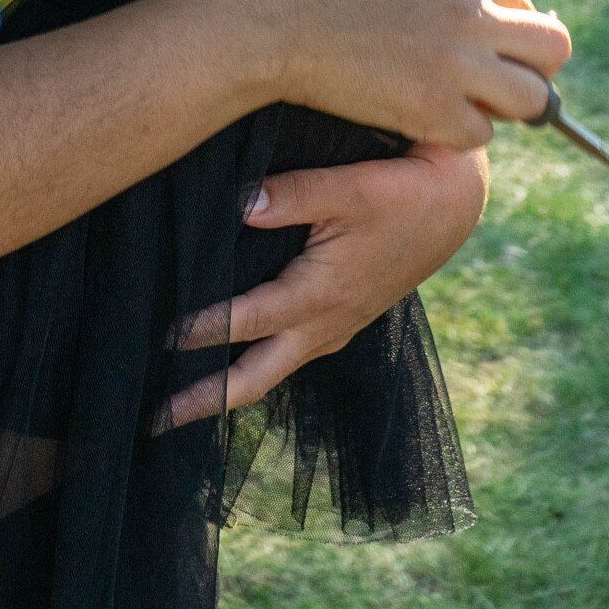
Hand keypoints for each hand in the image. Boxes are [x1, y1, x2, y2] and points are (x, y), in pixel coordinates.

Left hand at [163, 143, 487, 424]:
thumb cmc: (400, 193)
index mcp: (322, 295)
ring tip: (183, 402)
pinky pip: (290, 357)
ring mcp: (335, 329)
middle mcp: (326, 325)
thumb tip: (240, 205)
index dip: (204, 331)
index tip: (161, 339)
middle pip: (256, 378)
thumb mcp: (348, 186)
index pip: (249, 322)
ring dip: (228, 390)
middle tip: (155, 421)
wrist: (453, 206)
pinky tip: (233, 364)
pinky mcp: (341, 320)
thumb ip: (291, 195)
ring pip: (272, 373)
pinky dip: (256, 368)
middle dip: (206, 400)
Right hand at [231, 0, 569, 151]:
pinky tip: (420, 115)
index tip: (488, 53)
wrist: (278, 25)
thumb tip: (490, 20)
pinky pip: (479, 134)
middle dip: (535, 71)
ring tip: (460, 104)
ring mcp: (457, 66)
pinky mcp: (435, 111)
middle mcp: (472, 18)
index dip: (511, 35)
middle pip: (554, 50)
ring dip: (504, 107)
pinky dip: (457, 131)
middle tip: (497, 86)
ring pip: (531, 101)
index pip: (527, 8)